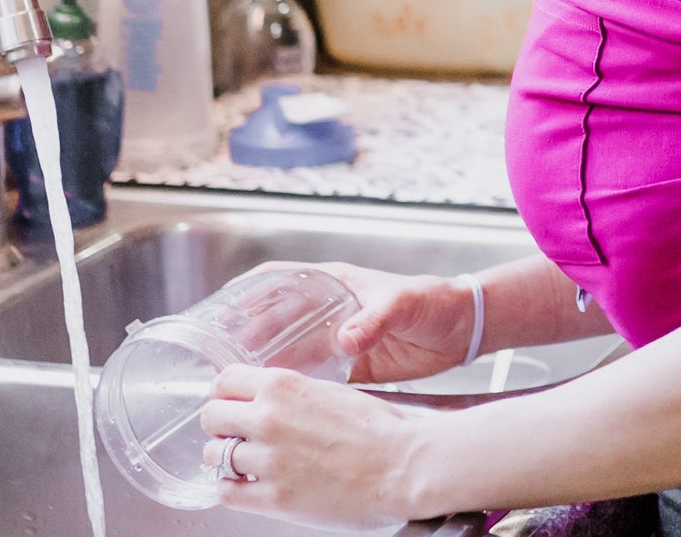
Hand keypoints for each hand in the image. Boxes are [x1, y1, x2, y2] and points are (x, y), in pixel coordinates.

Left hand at [200, 365, 425, 526]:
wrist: (404, 466)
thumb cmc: (381, 430)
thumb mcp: (332, 393)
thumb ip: (294, 395)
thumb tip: (270, 402)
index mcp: (284, 385)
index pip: (224, 381)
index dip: (225, 394)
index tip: (231, 403)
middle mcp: (269, 418)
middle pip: (210, 417)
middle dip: (220, 426)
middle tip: (234, 435)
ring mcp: (268, 460)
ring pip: (214, 456)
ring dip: (227, 459)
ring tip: (247, 463)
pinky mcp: (274, 498)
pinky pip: (227, 492)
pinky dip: (232, 488)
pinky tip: (249, 486)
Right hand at [240, 260, 478, 384]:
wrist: (462, 330)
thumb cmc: (435, 302)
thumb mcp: (404, 304)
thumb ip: (376, 320)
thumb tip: (346, 340)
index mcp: (336, 282)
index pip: (281, 278)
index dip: (248, 289)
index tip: (219, 305)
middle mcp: (330, 308)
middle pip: (276, 317)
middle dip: (246, 333)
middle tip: (219, 357)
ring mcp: (338, 336)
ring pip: (290, 347)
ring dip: (266, 362)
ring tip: (239, 383)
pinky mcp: (350, 363)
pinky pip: (313, 372)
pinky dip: (295, 383)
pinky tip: (279, 401)